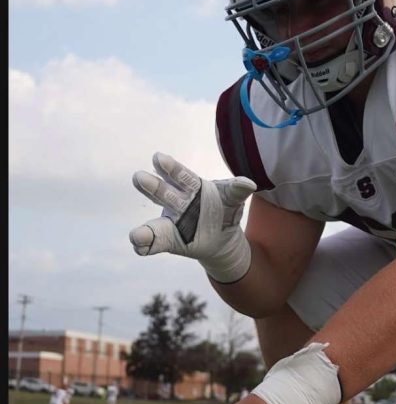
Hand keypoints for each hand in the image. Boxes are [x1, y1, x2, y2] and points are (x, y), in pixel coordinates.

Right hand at [130, 152, 255, 281]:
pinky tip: (138, 246)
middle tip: (139, 177)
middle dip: (153, 187)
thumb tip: (250, 184)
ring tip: (136, 235)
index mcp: (192, 187)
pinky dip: (145, 244)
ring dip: (145, 229)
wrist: (221, 237)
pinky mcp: (169, 240)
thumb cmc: (223, 210)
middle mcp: (177, 202)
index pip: (181, 176)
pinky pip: (155, 242)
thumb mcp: (232, 199)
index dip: (171, 168)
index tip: (158, 158)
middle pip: (165, 194)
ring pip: (157, 224)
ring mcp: (172, 223)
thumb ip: (237, 190)